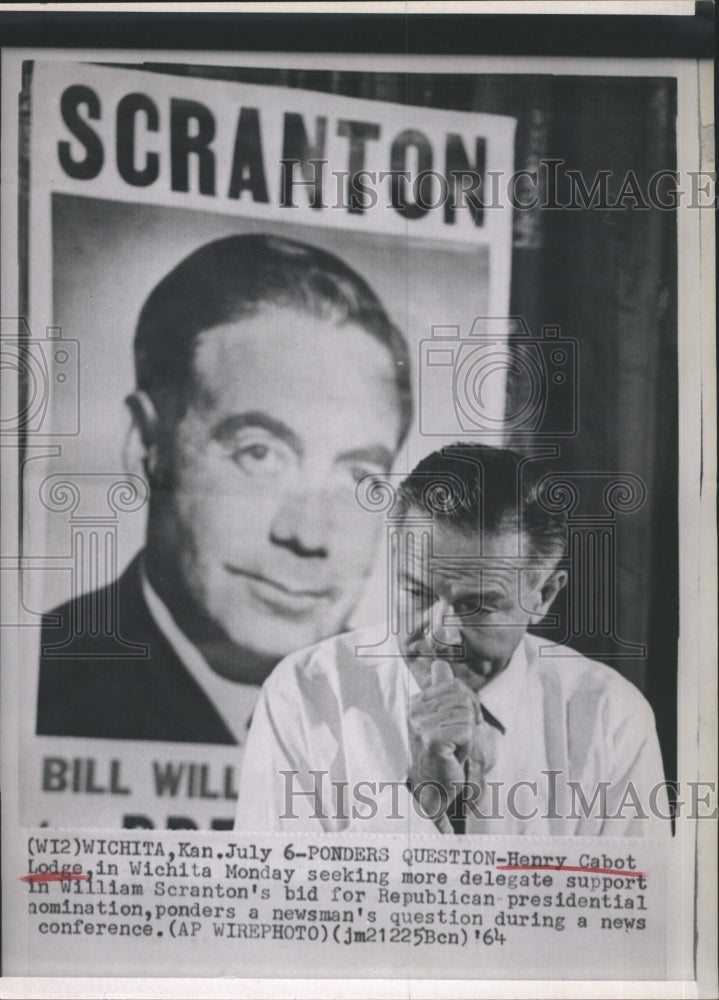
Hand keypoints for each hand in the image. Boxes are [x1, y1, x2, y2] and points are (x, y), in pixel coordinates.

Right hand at [408, 659, 477, 820]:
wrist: (433, 791)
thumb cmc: (443, 755)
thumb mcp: (443, 718)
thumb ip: (442, 691)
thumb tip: (440, 664)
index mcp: (417, 702)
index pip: (454, 684)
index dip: (466, 703)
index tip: (458, 725)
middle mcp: (415, 710)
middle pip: (463, 698)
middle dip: (469, 720)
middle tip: (456, 741)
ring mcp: (420, 724)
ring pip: (467, 714)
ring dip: (467, 736)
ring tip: (453, 749)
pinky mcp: (431, 739)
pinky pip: (467, 731)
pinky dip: (467, 746)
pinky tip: (453, 757)